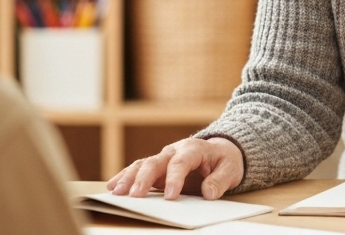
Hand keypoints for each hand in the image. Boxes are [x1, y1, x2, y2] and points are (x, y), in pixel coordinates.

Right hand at [106, 137, 243, 200]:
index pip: (181, 162)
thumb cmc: (225, 160)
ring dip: (129, 178)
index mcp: (194, 149)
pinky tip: (112, 186)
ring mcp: (163, 158)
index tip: (170, 196)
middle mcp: (174, 151)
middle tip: (135, 195)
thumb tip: (208, 193)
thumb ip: (220, 180)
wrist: (220, 151)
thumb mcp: (231, 169)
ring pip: (142, 164)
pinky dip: (125, 177)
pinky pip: (138, 170)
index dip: (175, 178)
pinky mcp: (157, 168)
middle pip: (156, 162)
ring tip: (116, 191)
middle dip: (144, 178)